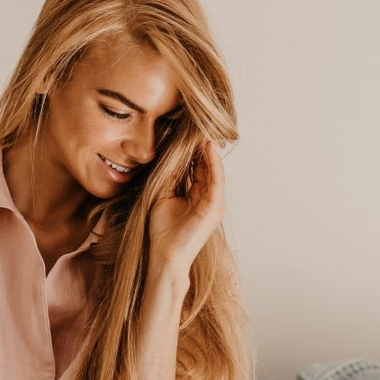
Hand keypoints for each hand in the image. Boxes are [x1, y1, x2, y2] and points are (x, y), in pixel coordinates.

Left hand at [147, 139, 225, 271]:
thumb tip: (170, 157)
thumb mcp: (162, 196)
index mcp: (195, 195)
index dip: (191, 151)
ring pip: (213, 169)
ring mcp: (213, 202)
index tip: (185, 132)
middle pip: (205, 165)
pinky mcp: (215, 207)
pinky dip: (213, 163)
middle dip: (200, 146)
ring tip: (202, 131)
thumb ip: (169, 178)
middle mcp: (207, 197)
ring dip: (208, 150)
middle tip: (195, 125)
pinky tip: (207, 148)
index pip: (195, 167)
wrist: (165, 255)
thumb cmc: (162, 231)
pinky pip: (216, 179)